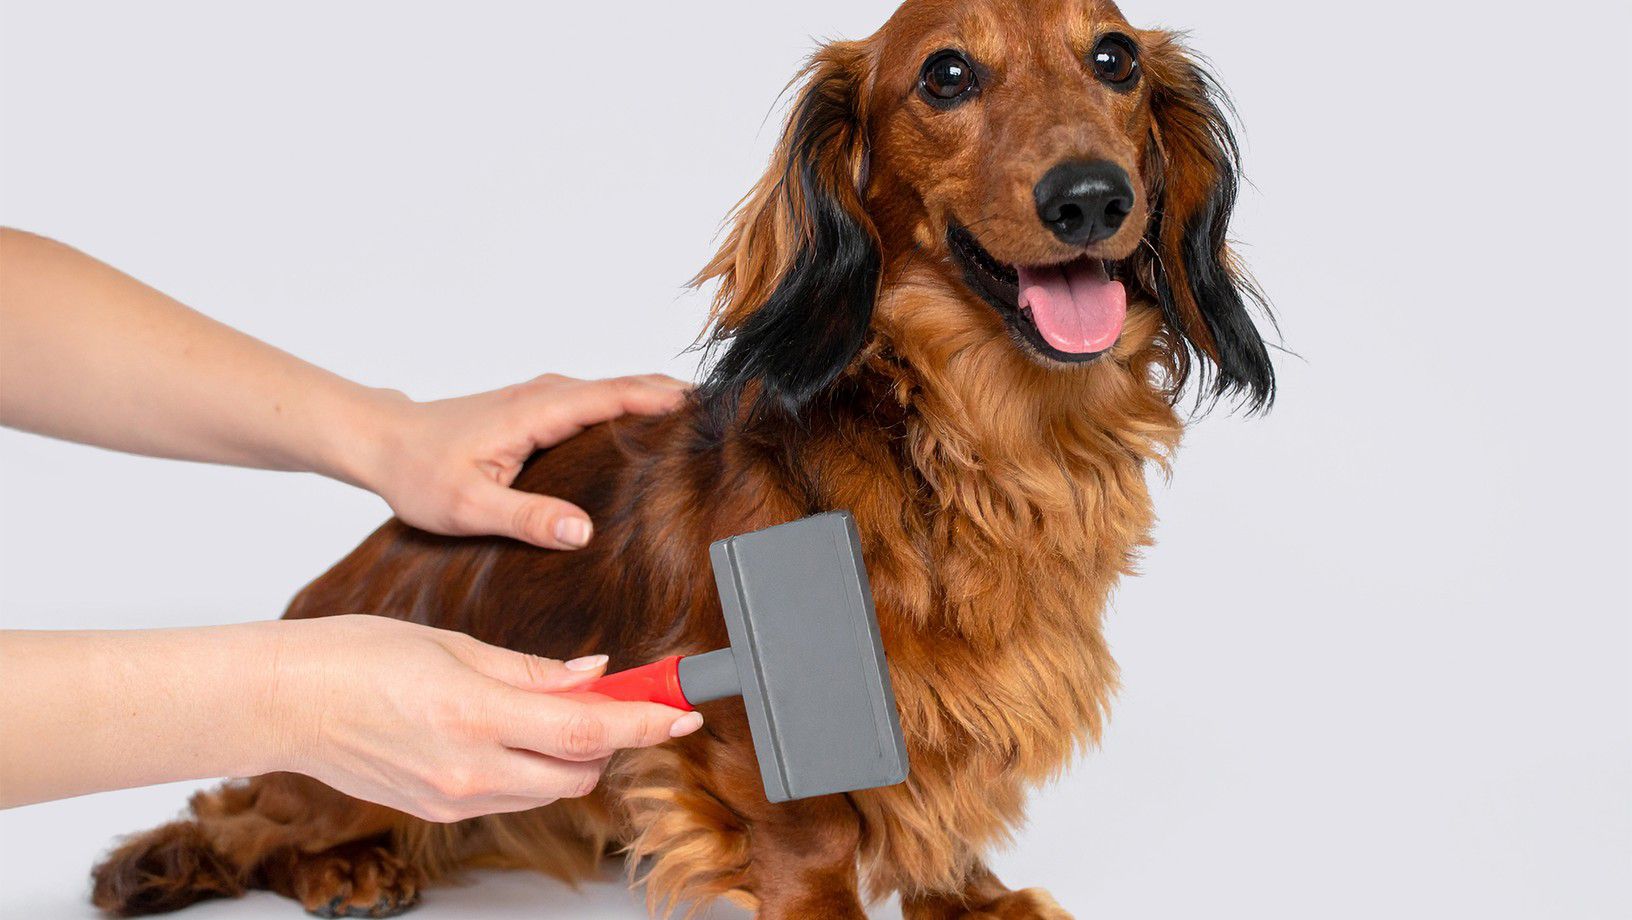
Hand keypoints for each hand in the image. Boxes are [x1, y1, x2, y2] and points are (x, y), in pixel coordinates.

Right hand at [272, 616, 701, 822]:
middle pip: (581, 772)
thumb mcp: (455, 645)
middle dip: (614, 741)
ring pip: (549, 788)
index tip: (682, 710)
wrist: (287, 702)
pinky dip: (532, 767)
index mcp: (475, 715)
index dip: (645, 723)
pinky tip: (517, 732)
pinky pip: (511, 796)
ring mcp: (454, 798)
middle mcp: (469, 769)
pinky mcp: (440, 811)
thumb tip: (594, 676)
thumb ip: (533, 670)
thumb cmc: (358, 657)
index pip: (587, 731)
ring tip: (561, 711)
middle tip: (622, 701)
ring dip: (573, 756)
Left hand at [352, 374, 689, 549]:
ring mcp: (543, 398)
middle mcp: (546, 395)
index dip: (667, 399)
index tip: (712, 406)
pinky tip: (650, 429)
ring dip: (658, 399)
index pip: (618, 395)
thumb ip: (528, 518)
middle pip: (628, 386)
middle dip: (679, 396)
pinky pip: (600, 400)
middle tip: (730, 415)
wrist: (382, 442)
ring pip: (616, 391)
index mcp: (537, 412)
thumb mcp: (469, 508)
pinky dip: (633, 406)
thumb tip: (584, 531)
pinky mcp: (539, 408)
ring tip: (704, 421)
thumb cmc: (418, 472)